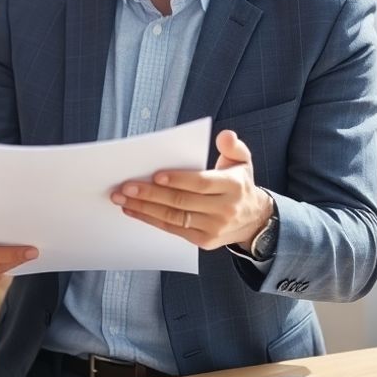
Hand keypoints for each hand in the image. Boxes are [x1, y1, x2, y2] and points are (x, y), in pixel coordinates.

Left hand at [111, 130, 272, 249]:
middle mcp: (224, 209)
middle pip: (181, 201)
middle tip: (125, 186)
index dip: (177, 180)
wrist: (254, 220)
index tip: (154, 175)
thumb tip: (225, 135)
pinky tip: (134, 210)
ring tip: (122, 198)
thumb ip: (233, 146)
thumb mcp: (242, 162)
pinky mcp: (204, 241)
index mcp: (232, 186)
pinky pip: (173, 229)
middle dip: (150, 194)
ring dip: (144, 208)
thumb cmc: (239, 185)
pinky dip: (151, 219)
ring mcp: (213, 228)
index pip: (200, 183)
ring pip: (173, 217)